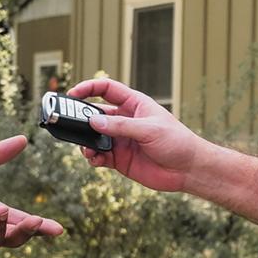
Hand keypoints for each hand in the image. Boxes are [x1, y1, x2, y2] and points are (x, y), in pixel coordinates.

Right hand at [66, 77, 204, 192]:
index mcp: (133, 104)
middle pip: (94, 114)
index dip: (88, 88)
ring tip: (86, 150)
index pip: (106, 89)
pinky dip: (93, 158)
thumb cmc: (177, 141)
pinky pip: (99, 156)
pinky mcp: (120, 159)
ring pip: (93, 137)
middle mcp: (124, 120)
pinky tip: (95, 160)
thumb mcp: (149, 129)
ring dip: (85, 142)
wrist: (188, 169)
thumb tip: (93, 121)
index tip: (72, 94)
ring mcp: (121, 140)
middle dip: (80, 119)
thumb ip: (120, 126)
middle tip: (69, 124)